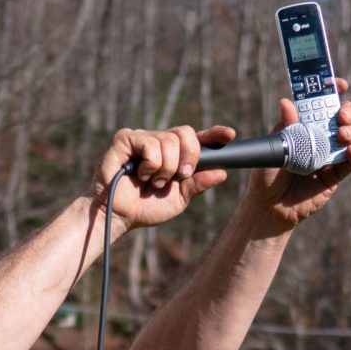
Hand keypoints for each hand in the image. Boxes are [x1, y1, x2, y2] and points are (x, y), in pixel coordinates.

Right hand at [95, 125, 225, 229]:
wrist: (120, 216)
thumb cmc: (146, 208)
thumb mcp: (179, 199)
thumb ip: (198, 184)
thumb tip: (222, 173)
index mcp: (175, 155)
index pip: (198, 139)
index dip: (214, 134)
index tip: (230, 135)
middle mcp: (160, 143)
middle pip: (186, 133)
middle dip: (188, 156)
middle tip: (180, 176)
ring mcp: (142, 138)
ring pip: (169, 140)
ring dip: (165, 168)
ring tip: (151, 181)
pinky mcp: (126, 139)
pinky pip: (149, 143)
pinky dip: (150, 163)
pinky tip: (139, 173)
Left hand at [244, 81, 350, 228]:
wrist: (269, 206)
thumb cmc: (267, 175)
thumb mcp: (274, 147)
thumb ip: (284, 126)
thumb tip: (286, 102)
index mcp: (305, 125)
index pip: (321, 104)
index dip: (332, 91)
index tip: (338, 83)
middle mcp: (320, 137)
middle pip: (342, 117)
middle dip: (347, 111)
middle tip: (341, 115)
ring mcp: (329, 155)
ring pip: (350, 137)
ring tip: (343, 133)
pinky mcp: (335, 175)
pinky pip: (350, 162)